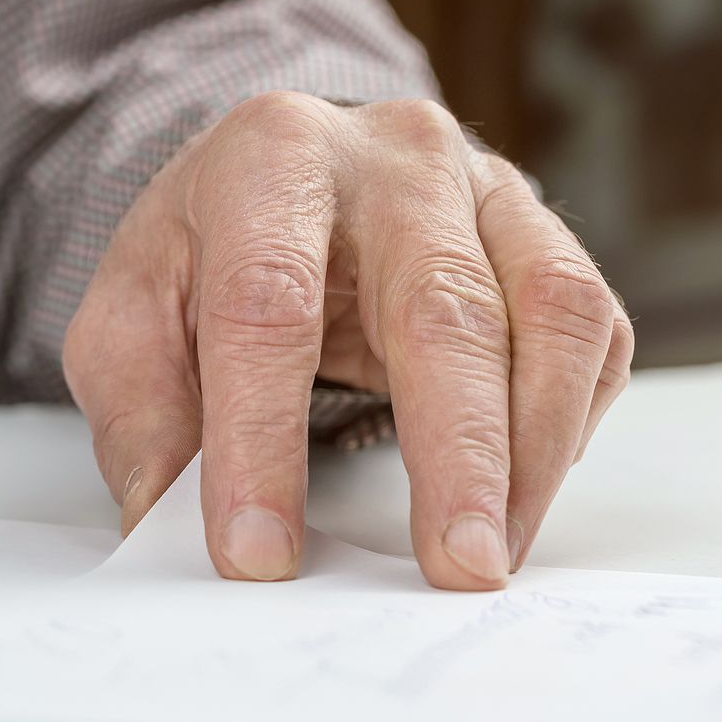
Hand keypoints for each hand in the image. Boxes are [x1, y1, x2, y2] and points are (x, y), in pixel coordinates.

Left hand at [63, 93, 632, 589]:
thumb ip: (141, 417)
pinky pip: (592, 332)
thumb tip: (168, 527)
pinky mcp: (544, 235)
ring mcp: (486, 188)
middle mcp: (394, 156)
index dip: (261, 438)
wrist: (280, 177)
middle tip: (454, 565)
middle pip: (441, 305)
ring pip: (551, 314)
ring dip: (532, 451)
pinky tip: (520, 486)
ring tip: (490, 550)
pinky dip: (568, 423)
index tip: (260, 551)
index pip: (268, 304)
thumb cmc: (206, 251)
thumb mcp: (129, 315)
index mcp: (271, 157)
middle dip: (456, 451)